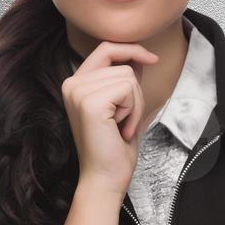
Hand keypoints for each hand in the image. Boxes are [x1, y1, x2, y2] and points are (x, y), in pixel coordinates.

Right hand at [63, 41, 159, 199]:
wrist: (106, 176)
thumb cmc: (115, 146)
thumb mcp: (123, 106)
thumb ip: (125, 81)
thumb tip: (139, 57)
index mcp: (76, 83)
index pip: (105, 48)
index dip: (131, 49)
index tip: (152, 59)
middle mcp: (72, 83)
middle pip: (123, 65)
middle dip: (136, 93)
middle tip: (125, 120)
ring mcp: (78, 91)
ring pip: (128, 77)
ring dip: (135, 104)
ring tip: (121, 126)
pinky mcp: (90, 101)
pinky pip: (128, 89)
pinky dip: (133, 110)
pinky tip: (121, 128)